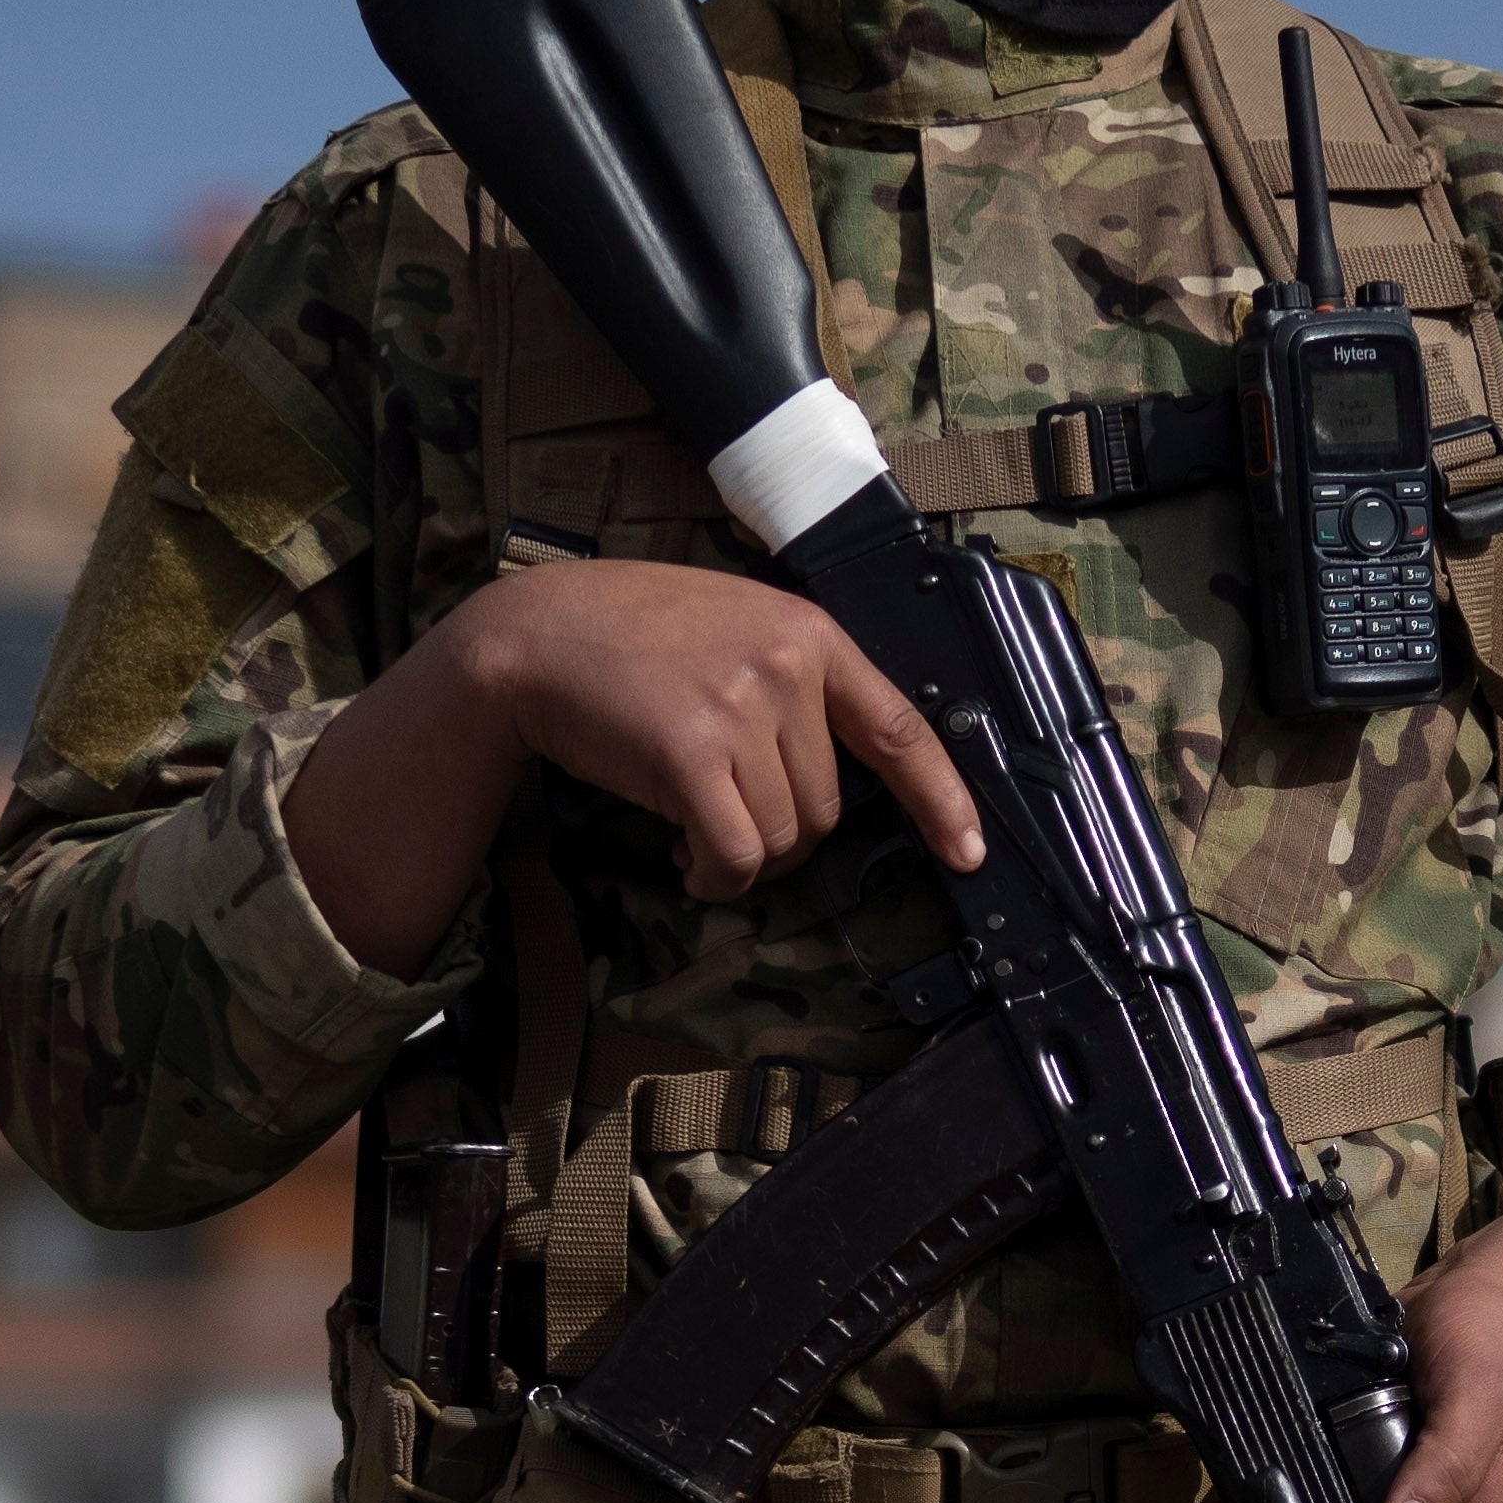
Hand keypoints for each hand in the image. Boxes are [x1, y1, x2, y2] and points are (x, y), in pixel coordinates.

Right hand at [286, 558, 982, 966]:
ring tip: (692, 825)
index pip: (901, 729)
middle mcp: (787, 667)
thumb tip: (833, 775)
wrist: (534, 637)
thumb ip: (794, 679)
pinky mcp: (690, 755)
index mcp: (810, 634)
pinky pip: (733, 854)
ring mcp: (740, 709)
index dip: (942, 800)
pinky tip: (683, 858)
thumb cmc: (632, 638)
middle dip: (782, 835)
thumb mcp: (734, 626)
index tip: (968, 852)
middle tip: (724, 815)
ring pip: (781, 838)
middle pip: (827, 809)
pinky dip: (713, 876)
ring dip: (740, 857)